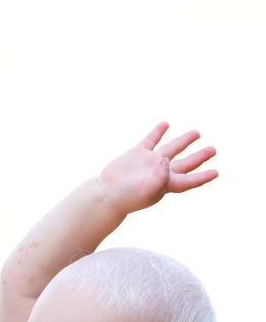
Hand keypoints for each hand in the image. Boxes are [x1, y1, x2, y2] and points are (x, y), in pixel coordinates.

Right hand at [98, 121, 217, 215]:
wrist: (105, 194)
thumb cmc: (127, 197)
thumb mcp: (147, 191)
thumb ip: (160, 177)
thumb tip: (166, 159)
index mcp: (166, 184)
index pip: (189, 180)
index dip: (202, 176)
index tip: (216, 172)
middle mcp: (161, 172)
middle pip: (185, 163)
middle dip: (199, 156)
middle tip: (213, 150)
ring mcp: (149, 162)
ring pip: (171, 148)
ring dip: (184, 141)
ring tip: (197, 133)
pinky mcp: (136, 154)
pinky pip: (151, 140)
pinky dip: (158, 132)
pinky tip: (165, 124)